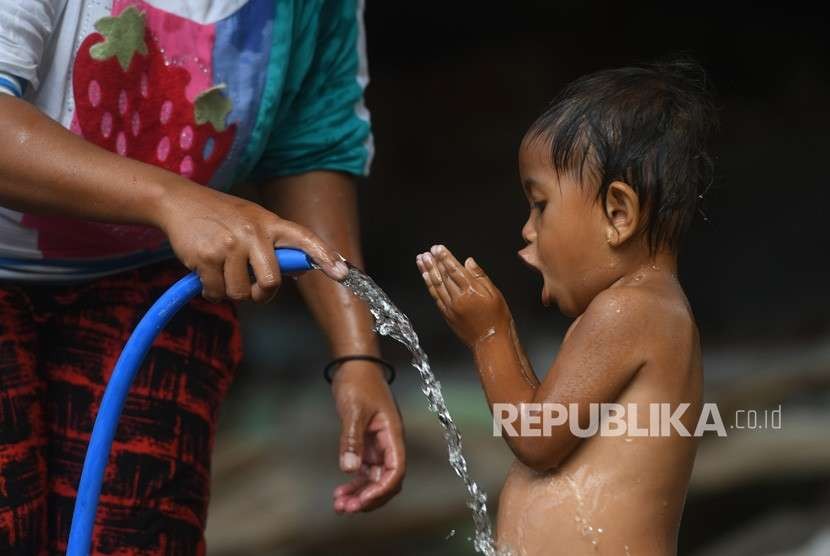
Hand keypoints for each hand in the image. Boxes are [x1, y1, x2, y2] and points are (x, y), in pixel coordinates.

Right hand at [156, 181, 348, 302]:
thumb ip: (276, 243)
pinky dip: (212, 290)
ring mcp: (229, 245)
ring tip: (222, 270)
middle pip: (271, 282)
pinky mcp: (206, 258)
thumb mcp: (253, 220)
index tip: (342, 273)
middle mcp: (253, 232)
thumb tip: (302, 268)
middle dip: (262, 294)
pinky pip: (217, 293)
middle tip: (254, 289)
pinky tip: (206, 273)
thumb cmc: (221, 215)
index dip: (324, 256)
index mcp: (269, 222)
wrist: (178, 200)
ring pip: (241, 293)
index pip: (304, 239)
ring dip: (232, 291)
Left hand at [331, 361, 405, 512]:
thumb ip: (352, 439)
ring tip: (339, 505)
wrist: (354, 365)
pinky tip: (340, 491)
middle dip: (369, 497)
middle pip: (387, 480)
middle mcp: (388, 443)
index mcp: (392, 435)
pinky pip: (364, 470)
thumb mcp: (353, 410)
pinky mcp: (366, 443)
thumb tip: (348, 469)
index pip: (395, 470)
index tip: (362, 501)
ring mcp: (378, 444)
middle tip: (346, 509)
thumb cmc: (358, 382)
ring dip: (360, 493)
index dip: (381, 489)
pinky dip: (354, 482)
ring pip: (374, 478)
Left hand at [417, 244, 510, 347]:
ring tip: (421, 260)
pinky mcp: (447, 315)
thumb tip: (468, 262)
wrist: (491, 342)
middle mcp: (458, 298)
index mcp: (471, 291)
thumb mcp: (496, 294)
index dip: (445, 257)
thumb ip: (481, 276)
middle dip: (433, 262)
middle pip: (443, 276)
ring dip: (427, 271)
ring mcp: (451, 307)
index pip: (454, 269)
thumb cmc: (497, 319)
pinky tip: (425, 277)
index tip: (438, 248)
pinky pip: (436, 297)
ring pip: (436, 285)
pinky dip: (429, 286)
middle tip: (426, 252)